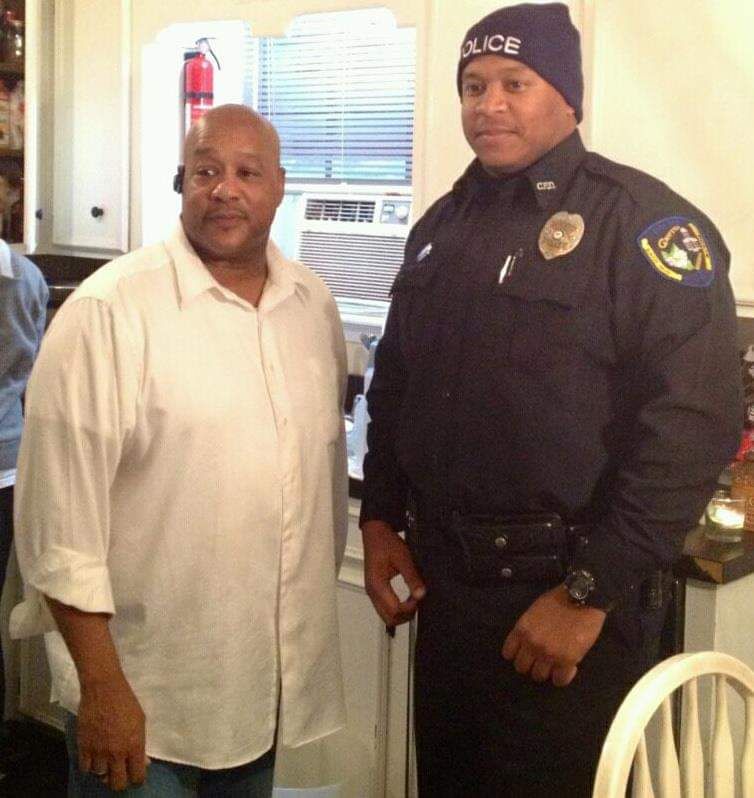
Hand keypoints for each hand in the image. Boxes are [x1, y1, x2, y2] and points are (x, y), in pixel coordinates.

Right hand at [77, 672, 147, 791]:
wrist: (104, 689)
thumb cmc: (126, 702)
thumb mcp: (140, 721)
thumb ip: (141, 744)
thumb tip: (144, 762)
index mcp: (134, 745)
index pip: (137, 776)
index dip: (137, 780)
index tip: (135, 778)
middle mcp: (117, 752)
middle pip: (117, 784)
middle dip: (120, 782)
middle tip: (120, 774)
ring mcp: (99, 751)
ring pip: (100, 776)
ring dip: (104, 771)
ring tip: (106, 761)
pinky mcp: (83, 746)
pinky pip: (85, 768)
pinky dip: (89, 766)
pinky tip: (94, 758)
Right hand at [362, 520, 425, 626]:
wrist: (374, 532)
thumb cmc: (386, 542)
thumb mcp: (403, 557)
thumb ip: (412, 577)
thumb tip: (421, 594)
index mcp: (377, 584)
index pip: (394, 610)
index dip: (410, 608)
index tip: (419, 597)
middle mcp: (372, 592)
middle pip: (389, 618)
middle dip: (406, 615)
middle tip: (417, 600)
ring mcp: (371, 592)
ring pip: (386, 615)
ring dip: (401, 613)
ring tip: (413, 599)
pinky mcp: (374, 590)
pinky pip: (384, 607)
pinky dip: (396, 608)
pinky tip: (406, 598)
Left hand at [501, 585, 606, 686]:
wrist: (582, 598)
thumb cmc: (558, 600)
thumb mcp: (534, 612)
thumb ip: (528, 629)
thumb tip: (527, 644)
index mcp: (522, 629)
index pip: (508, 653)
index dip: (517, 655)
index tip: (525, 654)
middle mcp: (532, 644)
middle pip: (522, 668)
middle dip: (530, 665)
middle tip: (541, 660)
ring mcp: (549, 654)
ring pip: (539, 676)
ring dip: (546, 672)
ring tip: (554, 665)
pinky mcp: (567, 660)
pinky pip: (559, 680)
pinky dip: (562, 677)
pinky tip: (567, 669)